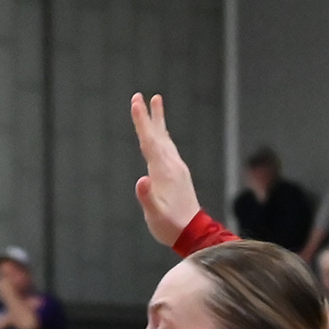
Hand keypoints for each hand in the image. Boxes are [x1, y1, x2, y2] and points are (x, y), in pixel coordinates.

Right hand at [130, 92, 202, 247]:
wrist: (193, 232)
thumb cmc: (170, 225)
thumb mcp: (154, 215)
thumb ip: (147, 198)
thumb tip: (141, 180)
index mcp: (163, 171)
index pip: (149, 142)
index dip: (141, 122)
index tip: (136, 103)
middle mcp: (172, 165)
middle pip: (158, 135)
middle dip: (149, 115)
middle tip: (142, 96)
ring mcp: (177, 168)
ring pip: (165, 138)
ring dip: (159, 121)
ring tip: (156, 104)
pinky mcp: (178, 173)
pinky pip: (168, 147)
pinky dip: (162, 135)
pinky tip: (162, 135)